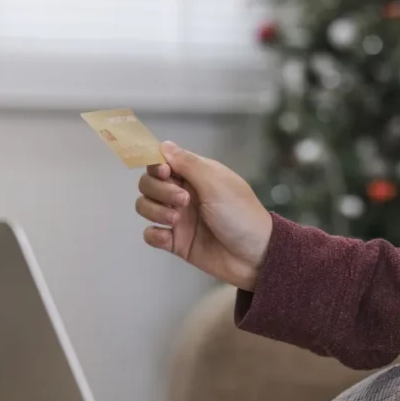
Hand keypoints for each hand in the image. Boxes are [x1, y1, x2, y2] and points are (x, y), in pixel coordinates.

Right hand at [135, 142, 272, 291]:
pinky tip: (169, 238)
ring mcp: (178, 218)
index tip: (165, 173)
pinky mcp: (175, 242)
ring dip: (154, 211)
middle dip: (159, 191)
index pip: (162, 162)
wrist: (254, 256)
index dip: (156, 165)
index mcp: (195, 175)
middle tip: (183, 201)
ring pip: (145, 207)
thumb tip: (163, 144)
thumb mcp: (216, 183)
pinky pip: (150, 234)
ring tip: (177, 222)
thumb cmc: (240, 214)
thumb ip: (187, 163)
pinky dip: (154, 235)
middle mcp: (182, 193)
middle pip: (148, 183)